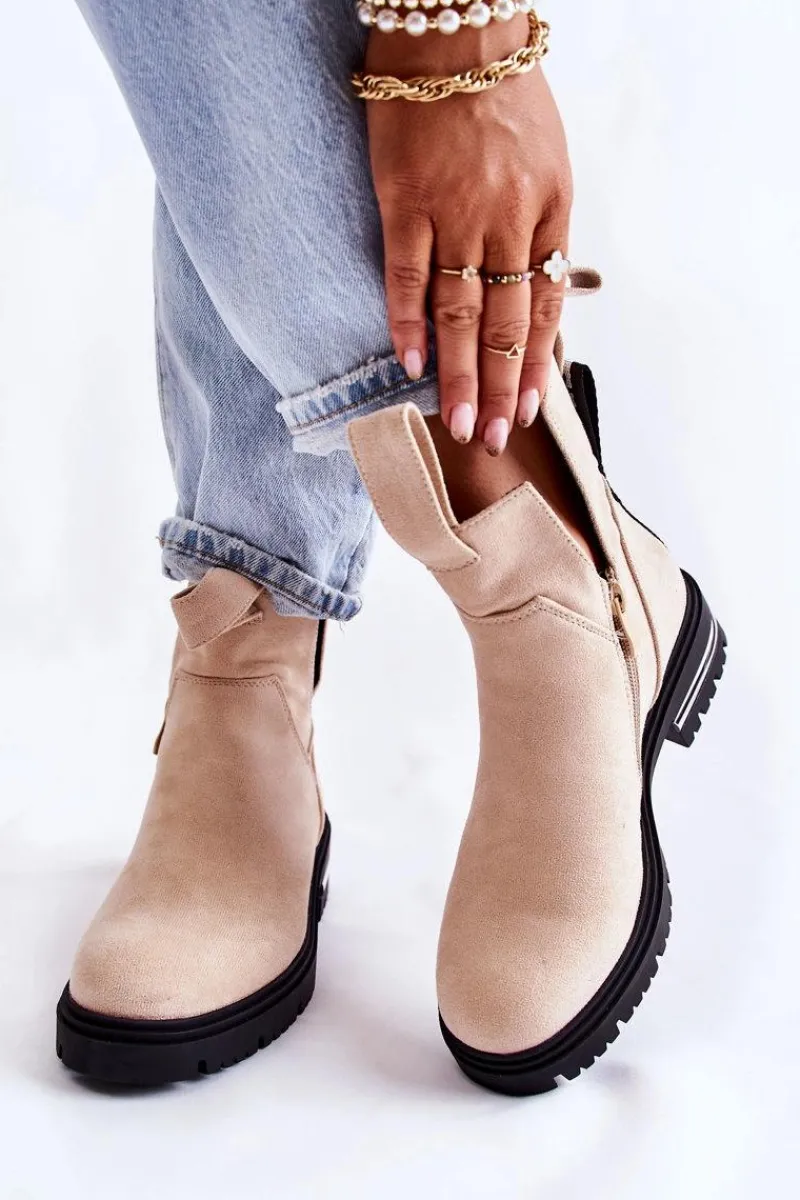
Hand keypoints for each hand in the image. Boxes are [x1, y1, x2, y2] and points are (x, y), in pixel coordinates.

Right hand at [366, 16, 572, 453]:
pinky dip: (407, 322)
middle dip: (500, 387)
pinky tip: (411, 364)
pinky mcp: (405, 201)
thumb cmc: (503, 99)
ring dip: (459, 374)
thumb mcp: (548, 162)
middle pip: (505, 321)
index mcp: (549, 210)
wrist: (453, 36)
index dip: (535, 363)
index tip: (528, 408)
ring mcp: (455, 211)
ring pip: (460, 311)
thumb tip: (530, 295)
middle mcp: (507, 218)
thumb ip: (539, 228)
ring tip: (456, 423)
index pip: (546, 305)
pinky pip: (406, 274)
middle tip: (490, 438)